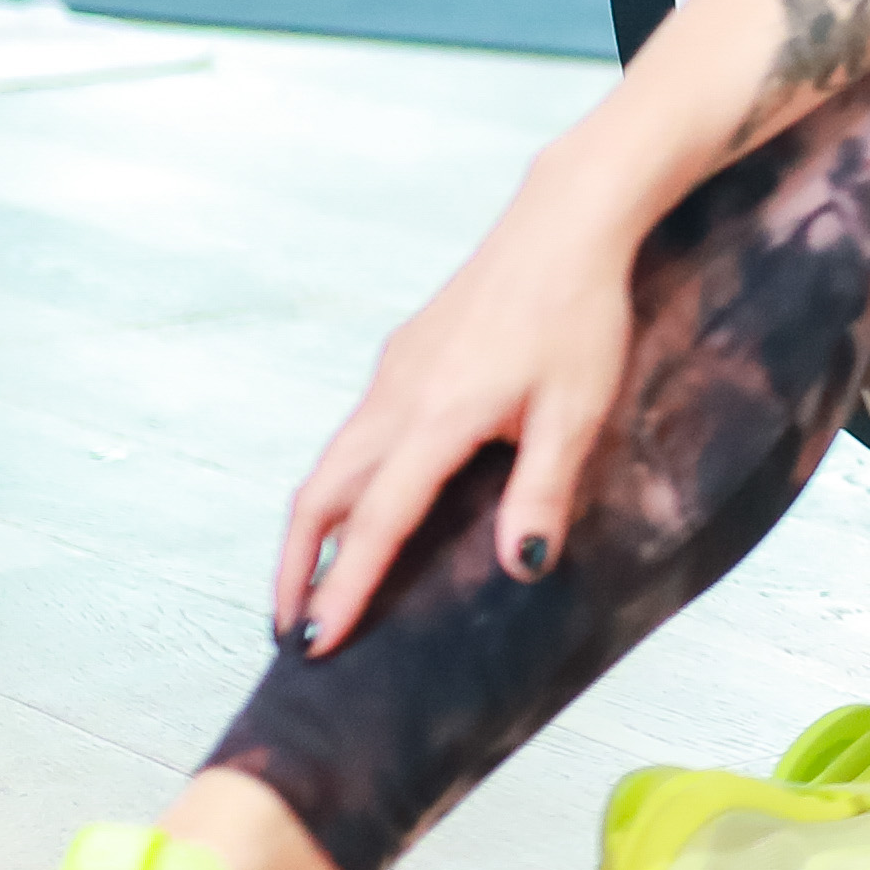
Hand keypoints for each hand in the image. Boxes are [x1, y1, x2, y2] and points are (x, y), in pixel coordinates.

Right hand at [268, 177, 643, 653]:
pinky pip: (351, 437)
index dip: (343, 587)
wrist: (562, 225)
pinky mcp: (402, 359)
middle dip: (296, 569)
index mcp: (437, 418)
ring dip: (309, 531)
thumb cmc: (579, 317)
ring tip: (307, 585)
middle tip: (290, 633)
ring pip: (327, 465)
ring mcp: (392, 376)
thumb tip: (521, 569)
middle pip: (320, 498)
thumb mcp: (578, 410)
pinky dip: (335, 488)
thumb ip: (544, 490)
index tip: (314, 644)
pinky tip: (356, 509)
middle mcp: (396, 399)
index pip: (375, 522)